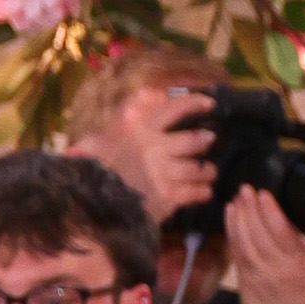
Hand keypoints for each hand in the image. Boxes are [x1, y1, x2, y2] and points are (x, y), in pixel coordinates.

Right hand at [70, 80, 216, 227]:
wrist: (94, 209)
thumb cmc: (96, 173)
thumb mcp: (99, 141)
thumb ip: (124, 114)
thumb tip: (149, 94)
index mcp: (139, 130)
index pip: (174, 109)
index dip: (195, 103)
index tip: (210, 103)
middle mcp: (154, 148)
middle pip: (194, 140)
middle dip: (205, 141)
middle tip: (209, 142)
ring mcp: (163, 173)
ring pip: (198, 168)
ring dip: (208, 170)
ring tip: (209, 172)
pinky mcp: (167, 196)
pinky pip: (195, 192)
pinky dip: (203, 192)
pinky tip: (205, 192)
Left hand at [220, 186, 304, 303]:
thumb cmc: (304, 284)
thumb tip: (296, 202)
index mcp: (299, 260)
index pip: (282, 232)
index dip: (269, 211)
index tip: (262, 193)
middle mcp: (278, 268)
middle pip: (259, 235)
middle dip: (249, 210)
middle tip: (245, 189)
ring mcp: (259, 276)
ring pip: (244, 244)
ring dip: (237, 220)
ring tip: (235, 200)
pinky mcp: (244, 281)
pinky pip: (236, 254)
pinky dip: (231, 234)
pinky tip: (229, 217)